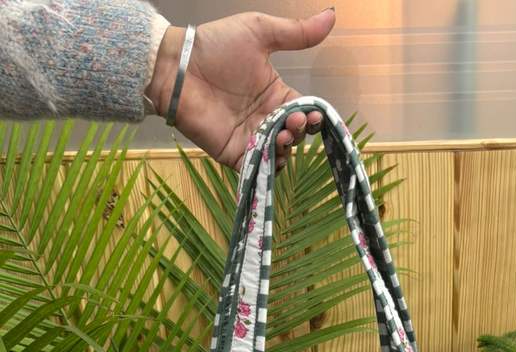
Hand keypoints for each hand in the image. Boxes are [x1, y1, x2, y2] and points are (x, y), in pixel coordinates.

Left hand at [145, 9, 335, 170]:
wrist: (179, 67)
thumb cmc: (216, 46)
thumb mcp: (260, 32)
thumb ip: (296, 32)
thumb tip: (332, 15)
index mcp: (276, 94)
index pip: (304, 110)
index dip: (312, 116)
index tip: (314, 115)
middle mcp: (266, 118)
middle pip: (295, 134)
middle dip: (299, 131)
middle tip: (292, 121)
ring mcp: (251, 137)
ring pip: (281, 153)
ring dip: (288, 148)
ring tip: (282, 134)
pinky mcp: (235, 153)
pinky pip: (260, 167)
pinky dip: (270, 165)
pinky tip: (272, 152)